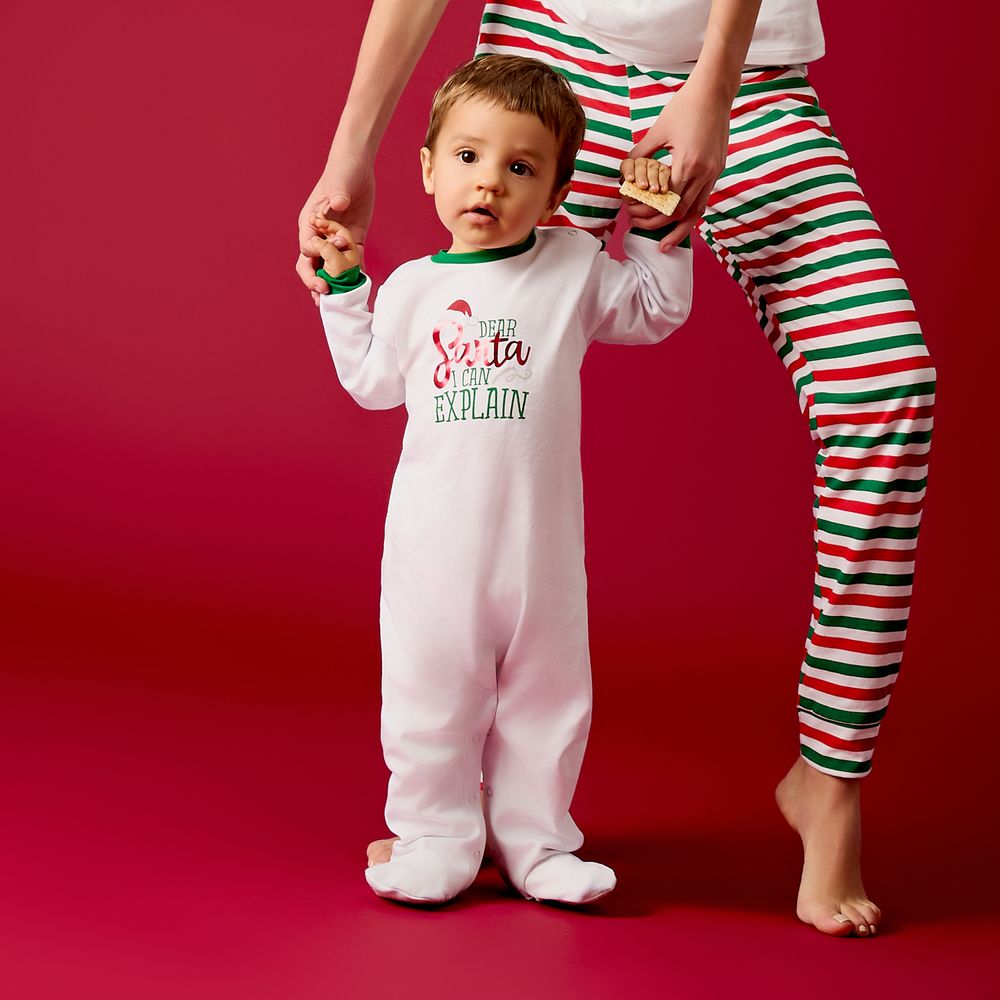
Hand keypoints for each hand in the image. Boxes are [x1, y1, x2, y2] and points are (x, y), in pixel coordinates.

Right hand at [297, 147, 374, 302]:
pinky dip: (355, 275)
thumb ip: (337, 194)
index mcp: (310, 224)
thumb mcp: (339, 183)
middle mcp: (320, 235)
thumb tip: (338, 203)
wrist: (357, 167)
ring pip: (331, 268)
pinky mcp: (353, 240)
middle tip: (324, 296)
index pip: (307, 249)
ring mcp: (336, 240)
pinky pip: (353, 262)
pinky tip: (360, 289)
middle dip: (316, 282)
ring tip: (338, 304)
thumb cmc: (341, 172)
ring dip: (333, 286)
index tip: (326, 266)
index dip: (315, 260)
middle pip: (312, 265)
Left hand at [620, 156, 672, 195]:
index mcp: (630, 169)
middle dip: (641, 176)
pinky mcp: (664, 169)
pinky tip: (662, 189)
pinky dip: (663, 182)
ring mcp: (653, 165)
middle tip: (643, 186)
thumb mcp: (631, 199)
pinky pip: (664, 173)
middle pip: (640, 164)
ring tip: (653, 190)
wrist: (653, 202)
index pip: (627, 165)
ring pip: (652, 167)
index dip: (628, 171)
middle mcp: (641, 164)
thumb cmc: (639, 199)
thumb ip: (628, 196)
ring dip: (653, 180)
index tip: (630, 179)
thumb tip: (628, 195)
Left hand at [629, 79, 731, 249]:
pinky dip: (689, 215)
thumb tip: (625, 175)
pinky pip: (702, 200)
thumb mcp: (658, 130)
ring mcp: (713, 173)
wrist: (714, 91)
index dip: (646, 210)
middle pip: (679, 213)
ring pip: (696, 213)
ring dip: (678, 230)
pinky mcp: (717, 171)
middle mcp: (704, 173)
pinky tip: (678, 223)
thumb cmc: (685, 106)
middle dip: (657, 224)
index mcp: (688, 164)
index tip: (630, 211)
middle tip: (637, 225)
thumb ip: (641, 155)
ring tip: (664, 244)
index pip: (665, 201)